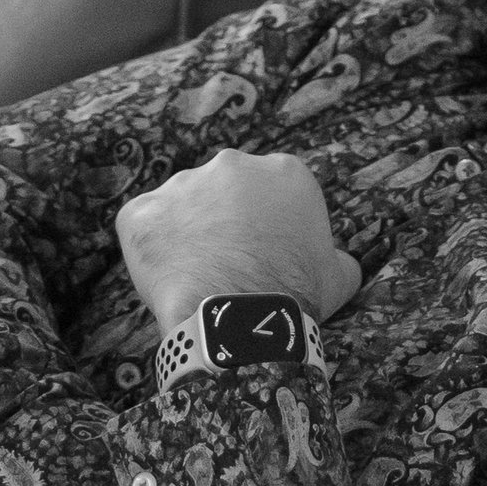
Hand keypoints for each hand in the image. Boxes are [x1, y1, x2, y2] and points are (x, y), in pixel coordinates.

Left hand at [115, 149, 360, 335]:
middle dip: (223, 222)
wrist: (240, 320)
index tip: (264, 255)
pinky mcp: (142, 211)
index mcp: (284, 171)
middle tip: (228, 265)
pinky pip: (141, 226)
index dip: (266, 225)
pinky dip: (148, 249)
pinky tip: (164, 279)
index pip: (270, 191)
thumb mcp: (339, 275)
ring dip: (185, 233)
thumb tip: (345, 264)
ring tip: (195, 277)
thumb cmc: (295, 296)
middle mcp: (232, 165)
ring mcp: (182, 184)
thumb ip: (339, 258)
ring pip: (181, 206)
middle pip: (223, 191)